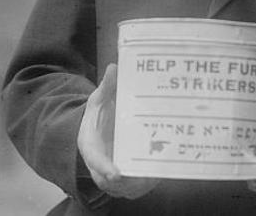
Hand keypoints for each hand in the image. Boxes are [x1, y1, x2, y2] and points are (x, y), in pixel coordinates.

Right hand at [77, 63, 159, 199]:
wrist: (100, 132)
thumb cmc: (100, 116)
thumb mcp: (100, 100)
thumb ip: (108, 87)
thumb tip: (115, 67)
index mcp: (90, 146)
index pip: (95, 161)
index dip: (105, 169)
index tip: (116, 174)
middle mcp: (102, 165)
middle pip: (114, 183)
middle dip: (130, 183)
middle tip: (146, 177)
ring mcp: (117, 175)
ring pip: (129, 188)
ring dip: (143, 184)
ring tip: (159, 174)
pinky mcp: (130, 178)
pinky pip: (140, 186)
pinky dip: (151, 182)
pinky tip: (165, 171)